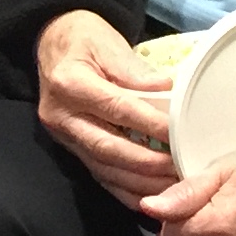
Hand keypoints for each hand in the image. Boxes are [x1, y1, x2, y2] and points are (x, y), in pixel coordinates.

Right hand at [33, 9, 177, 211]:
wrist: (54, 43)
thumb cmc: (85, 40)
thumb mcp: (108, 43)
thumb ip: (135, 70)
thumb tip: (166, 90)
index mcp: (70, 83)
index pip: (117, 109)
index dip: (151, 124)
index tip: (181, 134)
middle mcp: (61, 115)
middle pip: (108, 147)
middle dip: (148, 163)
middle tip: (181, 169)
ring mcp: (63, 136)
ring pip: (104, 168)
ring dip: (140, 182)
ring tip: (174, 188)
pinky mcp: (69, 148)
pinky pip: (99, 175)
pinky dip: (125, 190)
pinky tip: (150, 196)